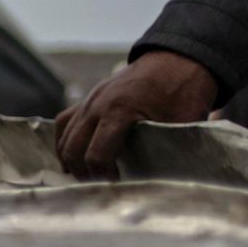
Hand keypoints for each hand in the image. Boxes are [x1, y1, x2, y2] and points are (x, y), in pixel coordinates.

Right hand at [53, 48, 216, 173]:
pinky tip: (74, 157)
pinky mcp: (87, 98)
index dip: (103, 177)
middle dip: (83, 173)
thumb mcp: (182, 122)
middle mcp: (96, 105)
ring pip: (64, 139)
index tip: (116, 185)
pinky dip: (65, 143)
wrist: (178, 59)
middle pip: (72, 150)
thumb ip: (168, 147)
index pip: (96, 155)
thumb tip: (163, 176)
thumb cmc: (183, 91)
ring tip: (88, 175)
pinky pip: (64, 124)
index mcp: (119, 111)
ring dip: (72, 161)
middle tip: (99, 186)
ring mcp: (88, 100)